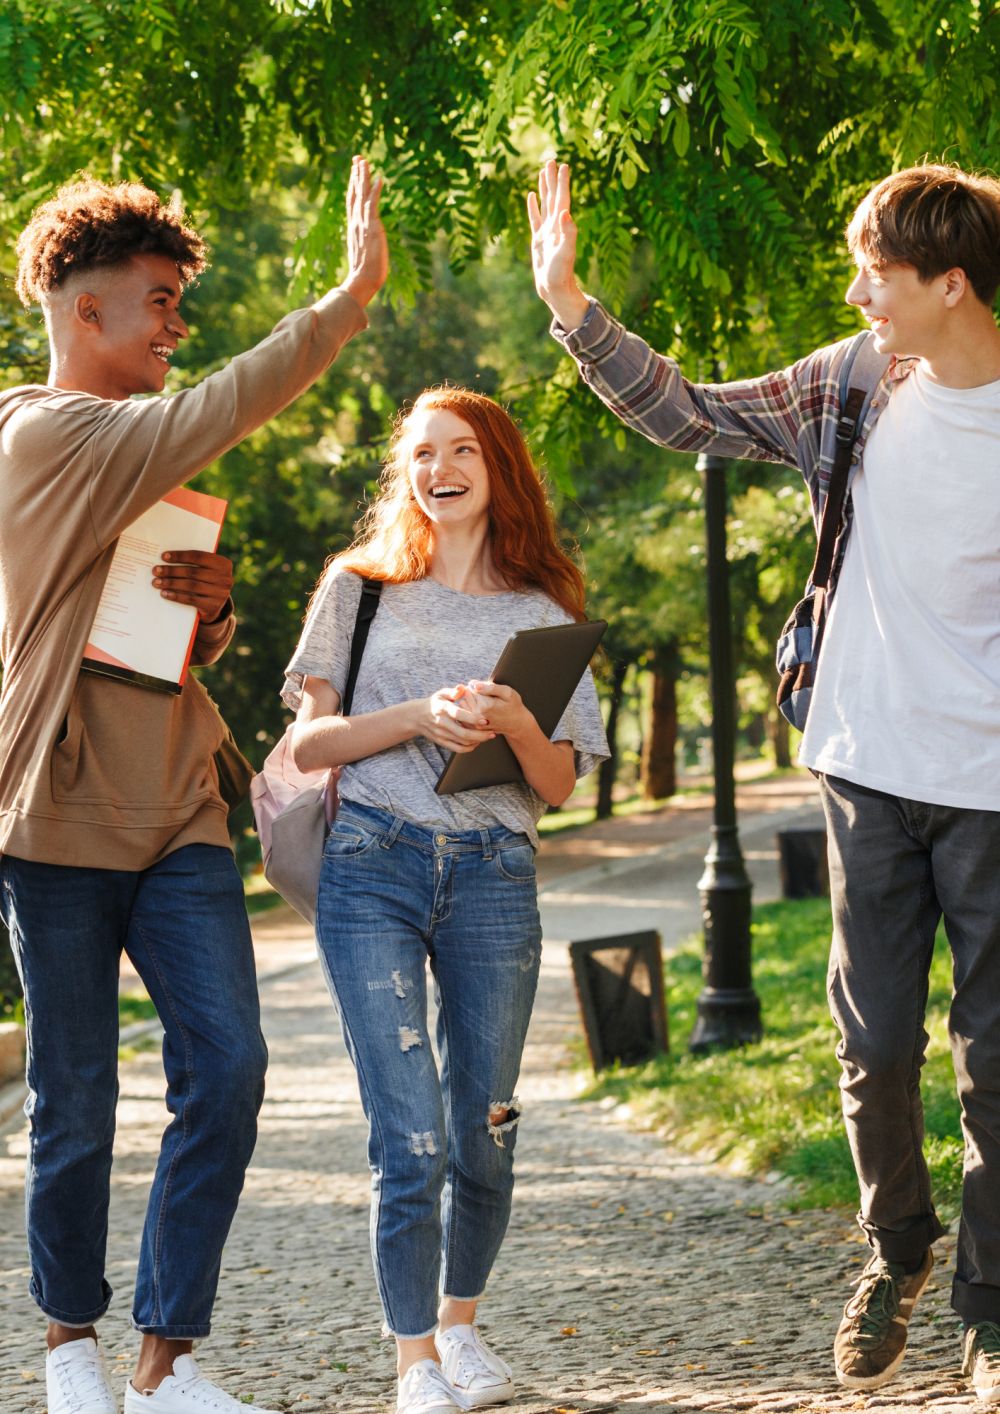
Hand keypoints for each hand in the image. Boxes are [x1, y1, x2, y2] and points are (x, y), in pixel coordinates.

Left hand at [152, 550, 232, 621]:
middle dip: (172, 571)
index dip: (180, 556)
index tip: (164, 556)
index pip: (199, 556)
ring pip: (190, 586)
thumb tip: (167, 557)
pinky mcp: (213, 607)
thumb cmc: (206, 581)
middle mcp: (225, 578)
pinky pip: (191, 599)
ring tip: (157, 582)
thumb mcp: (206, 570)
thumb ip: (194, 563)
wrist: (215, 605)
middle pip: (192, 572)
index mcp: (223, 564)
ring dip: (171, 583)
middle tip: (156, 571)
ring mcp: (220, 594)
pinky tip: (165, 593)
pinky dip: (176, 596)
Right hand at [342, 155, 387, 307]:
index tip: (353, 172)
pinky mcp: (372, 227)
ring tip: (364, 160)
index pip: (352, 202)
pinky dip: (375, 191)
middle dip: (356, 175)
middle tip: (358, 157)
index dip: (352, 185)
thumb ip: (362, 246)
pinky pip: (373, 205)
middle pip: (354, 193)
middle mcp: (356, 223)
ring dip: (363, 177)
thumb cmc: (364, 274)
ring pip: (361, 195)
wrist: (363, 280)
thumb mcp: (362, 255)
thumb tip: (365, 247)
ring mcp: (363, 224)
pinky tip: (379, 179)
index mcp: (353, 228)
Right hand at [420, 685, 495, 753]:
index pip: (458, 714)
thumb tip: (463, 688)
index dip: (473, 718)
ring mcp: (441, 734)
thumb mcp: (442, 693)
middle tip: (492, 732)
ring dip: (477, 741)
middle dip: (480, 735)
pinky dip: (469, 748)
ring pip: (462, 742)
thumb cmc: (435, 703)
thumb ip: (454, 691)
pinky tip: (477, 743)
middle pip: (463, 733)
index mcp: (442, 708)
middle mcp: (441, 723)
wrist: (417, 717)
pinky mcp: (441, 742)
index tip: (485, 720)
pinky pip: (457, 749)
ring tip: (488, 736)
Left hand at [467, 680, 533, 739]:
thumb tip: (474, 684)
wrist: (516, 724)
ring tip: (483, 703)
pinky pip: (465, 713)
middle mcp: (478, 715)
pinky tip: (479, 710)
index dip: (479, 685)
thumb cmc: (513, 706)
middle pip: (466, 695)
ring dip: (469, 700)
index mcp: (485, 705)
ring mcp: (475, 722)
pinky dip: (469, 709)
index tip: (487, 689)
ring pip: (464, 704)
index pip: (472, 688)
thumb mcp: (507, 692)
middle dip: (473, 692)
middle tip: (486, 696)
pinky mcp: (474, 727)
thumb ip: (491, 687)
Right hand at [527, 160, 589, 329]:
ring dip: (544, 188)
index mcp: (561, 226)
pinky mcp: (538, 240)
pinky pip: (535, 218)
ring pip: (545, 204)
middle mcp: (555, 226)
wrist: (554, 289)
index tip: (564, 165)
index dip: (563, 183)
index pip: (562, 199)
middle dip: (553, 179)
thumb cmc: (561, 274)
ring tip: (543, 172)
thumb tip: (566, 212)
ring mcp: (546, 232)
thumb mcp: (565, 253)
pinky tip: (532, 196)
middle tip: (552, 160)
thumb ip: (568, 233)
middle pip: (554, 197)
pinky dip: (534, 206)